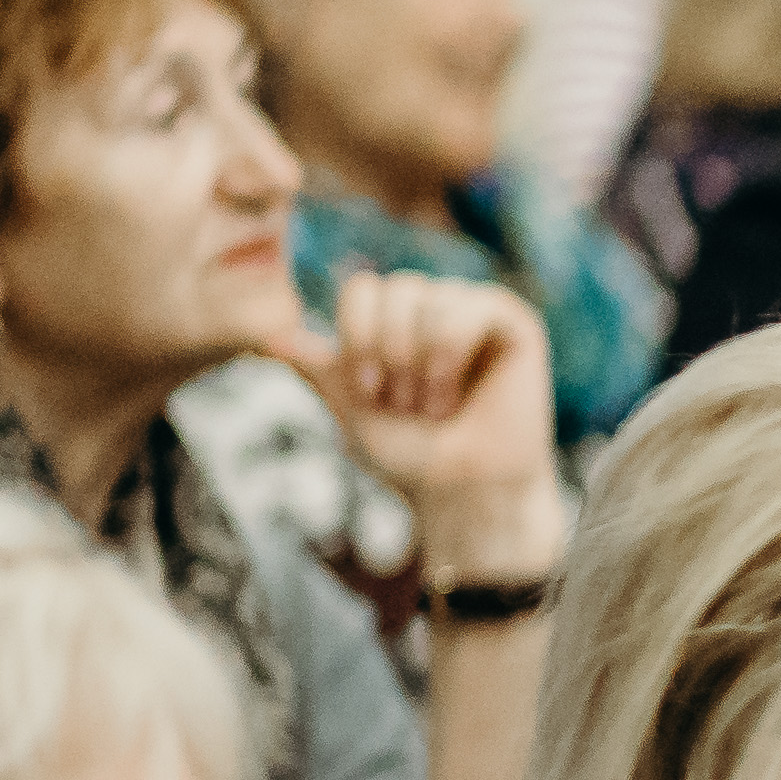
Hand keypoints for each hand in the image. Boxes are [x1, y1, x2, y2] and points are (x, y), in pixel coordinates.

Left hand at [270, 268, 562, 567]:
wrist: (462, 491)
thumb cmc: (412, 456)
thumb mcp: (351, 410)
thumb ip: (318, 369)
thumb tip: (268, 336)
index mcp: (395, 322)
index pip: (361, 289)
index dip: (356, 338)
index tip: (368, 393)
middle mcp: (432, 308)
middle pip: (391, 288)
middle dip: (388, 354)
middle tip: (404, 405)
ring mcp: (473, 311)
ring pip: (427, 297)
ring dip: (420, 362)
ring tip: (434, 406)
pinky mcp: (511, 322)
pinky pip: (469, 307)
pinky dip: (450, 354)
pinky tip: (454, 392)